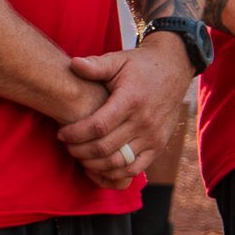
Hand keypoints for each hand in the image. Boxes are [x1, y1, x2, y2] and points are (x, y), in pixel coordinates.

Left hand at [57, 37, 193, 185]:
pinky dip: (114, 174)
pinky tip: (98, 167)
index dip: (75, 134)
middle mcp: (144, 121)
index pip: (98, 126)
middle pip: (104, 148)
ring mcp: (153, 136)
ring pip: (118, 163)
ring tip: (80, 155)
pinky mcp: (159, 146)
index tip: (61, 134)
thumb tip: (73, 63)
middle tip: (67, 146)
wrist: (174, 69)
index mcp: (131, 100)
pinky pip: (134, 169)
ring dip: (94, 164)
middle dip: (79, 151)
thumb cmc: (140, 65)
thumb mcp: (118, 60)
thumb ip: (96, 65)